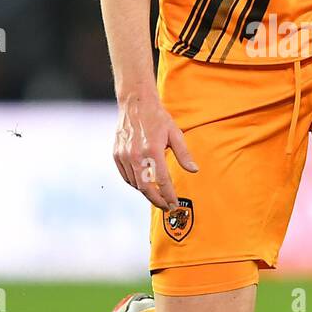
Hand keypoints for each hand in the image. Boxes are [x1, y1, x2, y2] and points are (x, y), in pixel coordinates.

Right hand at [113, 94, 197, 209]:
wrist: (135, 103)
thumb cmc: (158, 118)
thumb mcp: (175, 133)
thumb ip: (184, 154)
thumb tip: (194, 170)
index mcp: (152, 150)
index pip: (162, 181)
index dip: (169, 195)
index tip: (174, 204)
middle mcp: (136, 155)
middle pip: (145, 188)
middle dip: (157, 200)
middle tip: (166, 207)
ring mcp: (124, 156)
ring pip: (134, 184)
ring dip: (146, 193)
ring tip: (157, 197)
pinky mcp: (116, 155)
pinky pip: (126, 176)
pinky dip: (135, 184)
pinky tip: (144, 185)